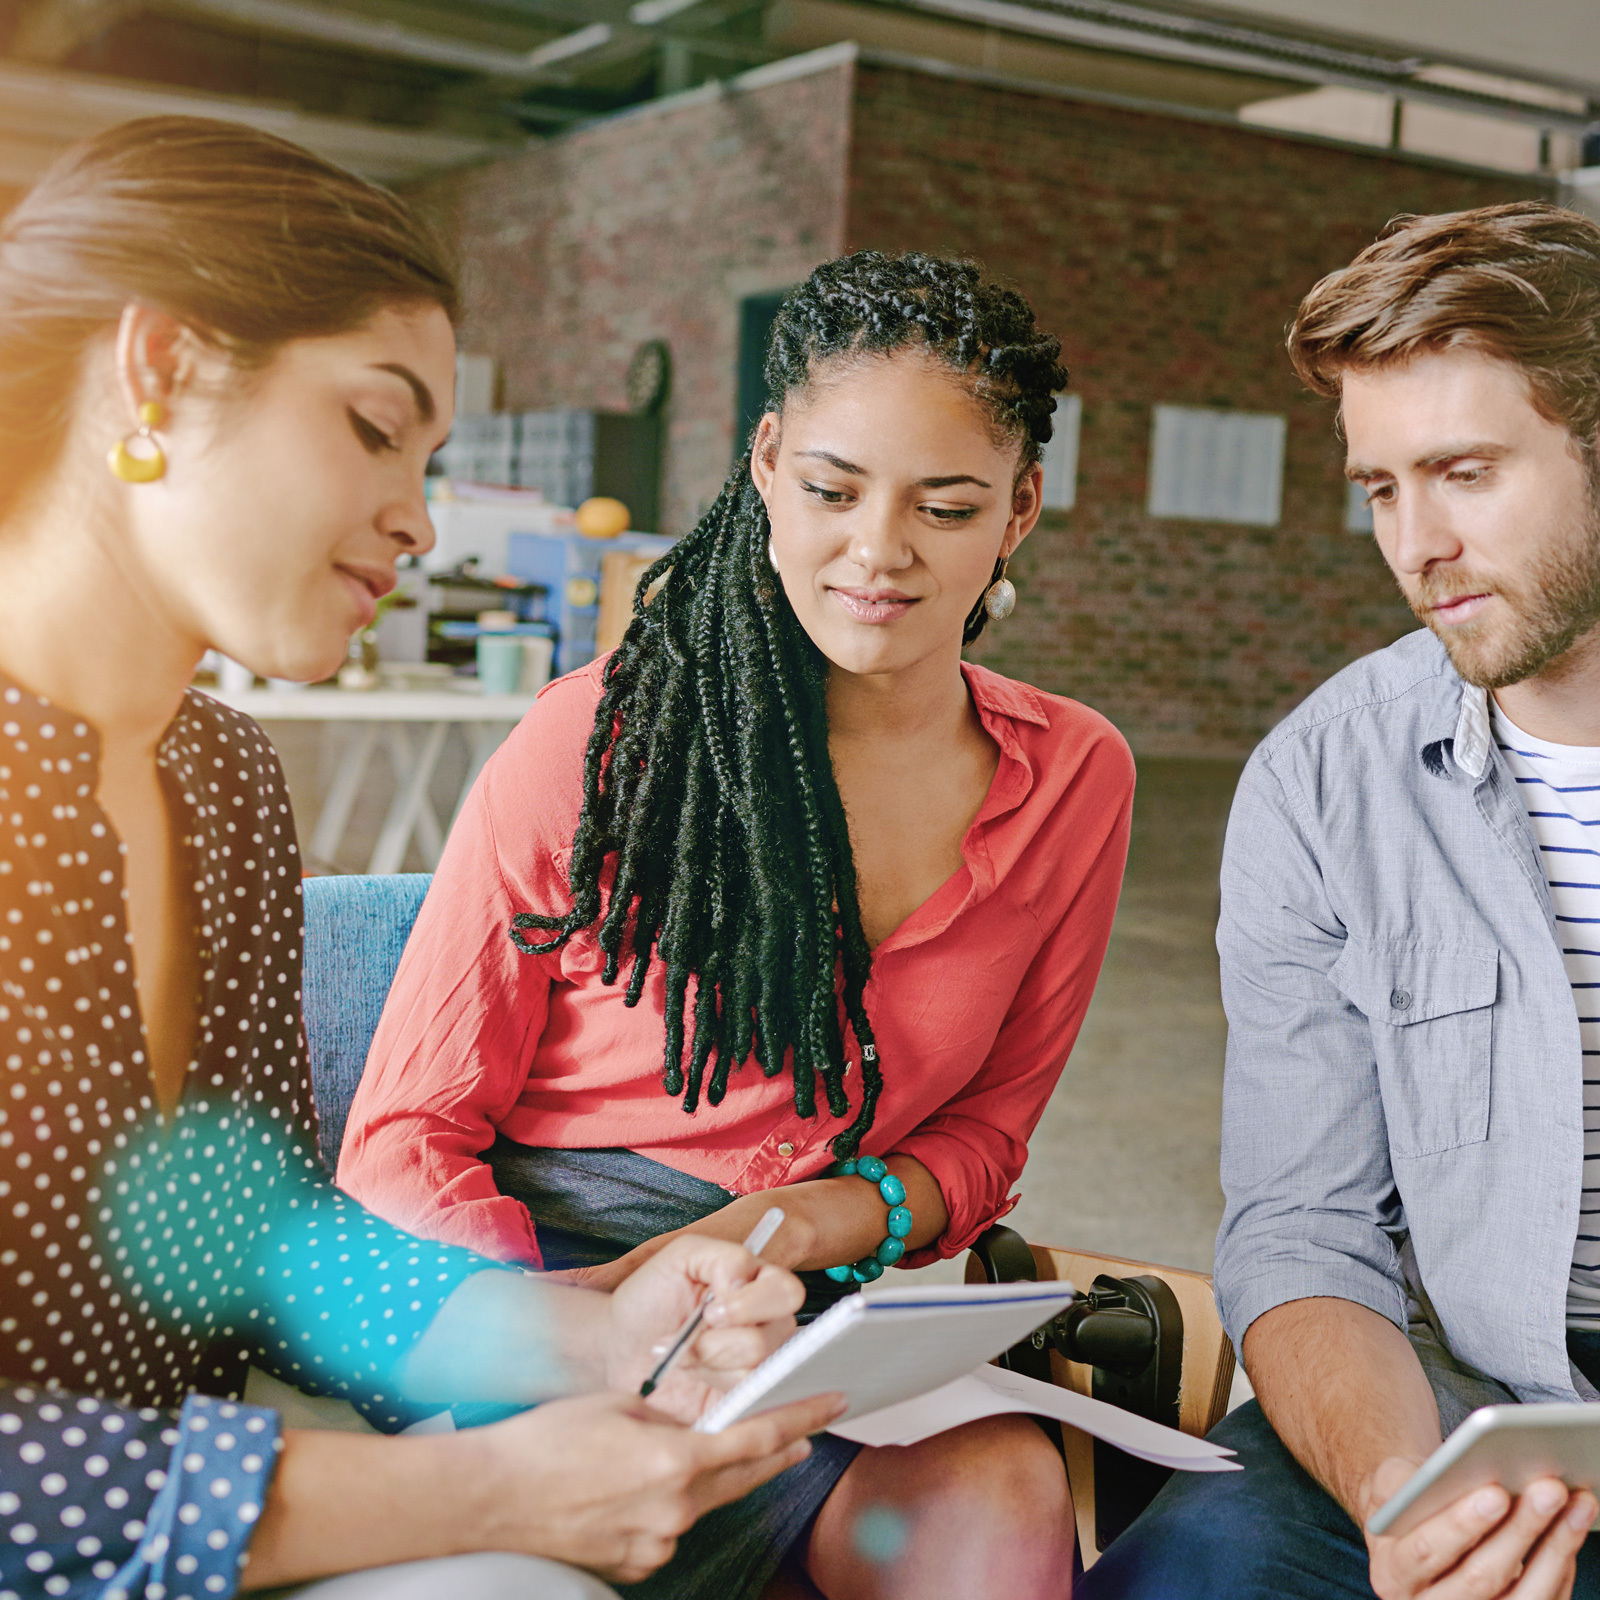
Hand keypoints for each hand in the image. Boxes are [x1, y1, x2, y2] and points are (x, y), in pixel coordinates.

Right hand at [469, 1388, 845, 1582]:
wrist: (491, 1496)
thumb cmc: (547, 1440)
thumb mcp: (619, 1406)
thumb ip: (670, 1418)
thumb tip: (698, 1425)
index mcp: (674, 1461)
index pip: (757, 1437)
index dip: (801, 1419)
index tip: (832, 1405)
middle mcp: (674, 1509)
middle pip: (743, 1477)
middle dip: (776, 1451)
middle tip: (805, 1431)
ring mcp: (656, 1544)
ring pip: (704, 1503)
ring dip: (713, 1477)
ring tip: (702, 1450)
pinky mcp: (636, 1565)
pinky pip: (670, 1528)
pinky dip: (672, 1505)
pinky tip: (643, 1487)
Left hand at [604, 1234, 805, 1421]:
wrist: (618, 1345)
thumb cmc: (649, 1296)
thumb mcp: (682, 1257)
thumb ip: (724, 1258)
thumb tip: (745, 1283)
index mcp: (759, 1286)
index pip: (787, 1293)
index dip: (751, 1304)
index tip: (710, 1311)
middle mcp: (767, 1326)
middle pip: (773, 1337)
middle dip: (720, 1340)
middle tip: (687, 1335)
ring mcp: (756, 1366)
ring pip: (755, 1370)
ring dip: (707, 1362)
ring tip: (680, 1356)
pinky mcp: (741, 1400)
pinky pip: (744, 1400)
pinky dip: (708, 1385)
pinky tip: (689, 1375)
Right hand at [1362, 1457, 1597, 1598]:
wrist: (1414, 1531)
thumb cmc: (1406, 1499)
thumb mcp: (1392, 1484)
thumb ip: (1412, 1482)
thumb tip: (1464, 1475)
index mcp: (1392, 1572)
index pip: (1427, 1551)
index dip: (1462, 1524)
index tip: (1496, 1492)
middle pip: (1480, 1578)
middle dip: (1519, 1530)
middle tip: (1549, 1489)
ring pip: (1521, 1598)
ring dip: (1555, 1549)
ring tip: (1576, 1505)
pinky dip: (1562, 1565)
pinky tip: (1572, 1527)